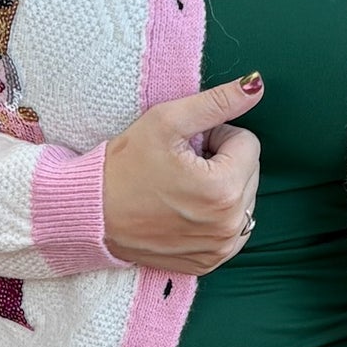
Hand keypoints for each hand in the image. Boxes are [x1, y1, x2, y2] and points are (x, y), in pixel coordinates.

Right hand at [102, 74, 263, 273]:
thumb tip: (256, 85)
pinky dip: (215, 215)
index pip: (247, 143)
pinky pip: (232, 227)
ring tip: (181, 187)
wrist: (90, 214)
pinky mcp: (210, 262)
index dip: (215, 136)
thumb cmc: (124, 166)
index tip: (185, 145)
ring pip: (243, 198)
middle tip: (181, 165)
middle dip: (221, 161)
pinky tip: (185, 210)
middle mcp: (229, 225)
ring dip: (221, 188)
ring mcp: (221, 248)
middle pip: (249, 171)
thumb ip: (216, 102)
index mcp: (224, 189)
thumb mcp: (167, 121)